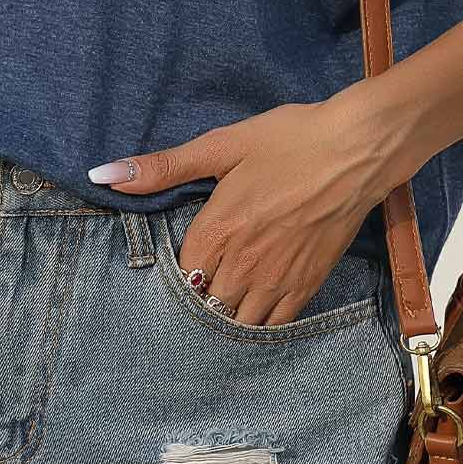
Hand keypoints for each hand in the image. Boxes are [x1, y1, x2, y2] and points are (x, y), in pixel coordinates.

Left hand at [87, 90, 404, 326]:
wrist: (358, 149)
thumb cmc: (291, 139)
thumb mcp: (223, 144)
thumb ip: (164, 167)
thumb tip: (104, 174)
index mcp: (217, 229)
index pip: (178, 275)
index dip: (173, 273)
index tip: (176, 265)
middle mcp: (244, 264)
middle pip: (204, 305)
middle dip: (196, 300)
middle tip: (196, 288)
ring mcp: (278, 279)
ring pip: (236, 322)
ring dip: (224, 316)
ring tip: (221, 301)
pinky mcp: (307, 284)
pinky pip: (274, 324)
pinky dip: (258, 324)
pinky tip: (251, 311)